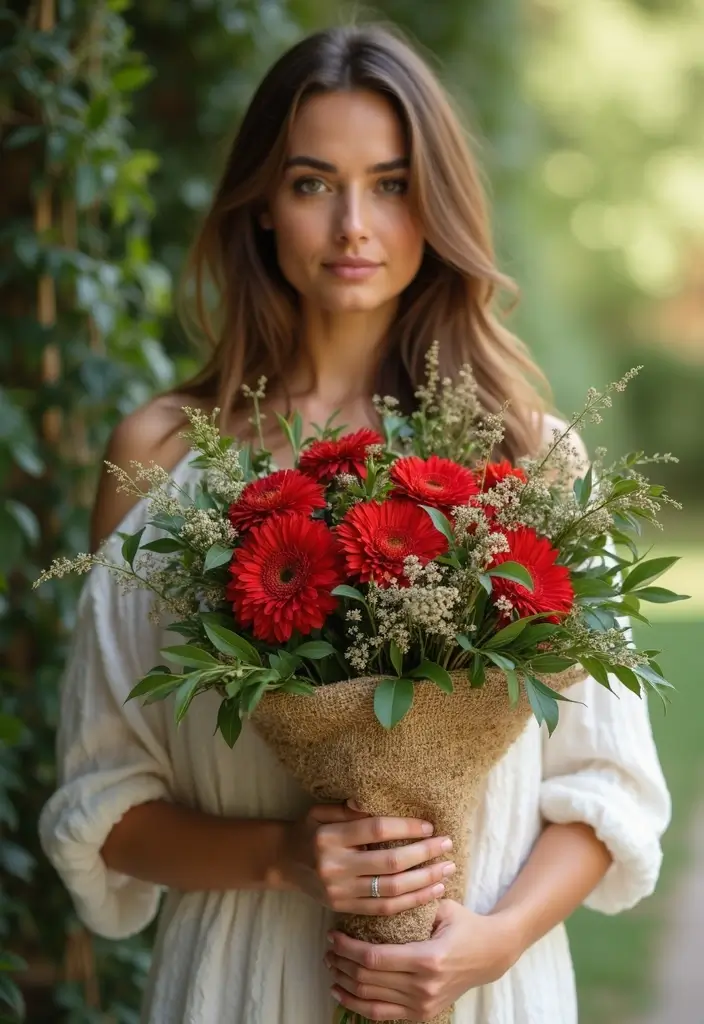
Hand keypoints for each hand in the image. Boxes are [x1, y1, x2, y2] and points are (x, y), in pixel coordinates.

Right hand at [277, 801, 455, 914]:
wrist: (283, 861)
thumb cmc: (308, 829)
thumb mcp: (321, 811)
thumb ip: (349, 809)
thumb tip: (375, 801)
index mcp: (329, 837)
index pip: (375, 830)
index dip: (405, 828)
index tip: (429, 826)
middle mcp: (334, 866)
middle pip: (389, 862)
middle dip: (423, 854)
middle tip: (447, 845)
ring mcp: (339, 891)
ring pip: (391, 890)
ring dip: (424, 881)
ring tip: (446, 870)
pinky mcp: (343, 908)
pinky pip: (383, 910)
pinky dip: (410, 902)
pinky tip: (430, 892)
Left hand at [324, 899, 520, 1020]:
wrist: (490, 955)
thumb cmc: (465, 924)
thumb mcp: (443, 907)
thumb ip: (413, 902)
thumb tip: (377, 888)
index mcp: (428, 958)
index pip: (375, 958)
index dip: (348, 948)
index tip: (333, 934)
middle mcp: (423, 986)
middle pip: (368, 979)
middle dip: (341, 963)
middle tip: (327, 948)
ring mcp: (423, 1004)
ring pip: (370, 998)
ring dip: (345, 983)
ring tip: (331, 966)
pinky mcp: (422, 1014)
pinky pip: (381, 1014)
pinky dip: (357, 1004)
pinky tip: (341, 991)